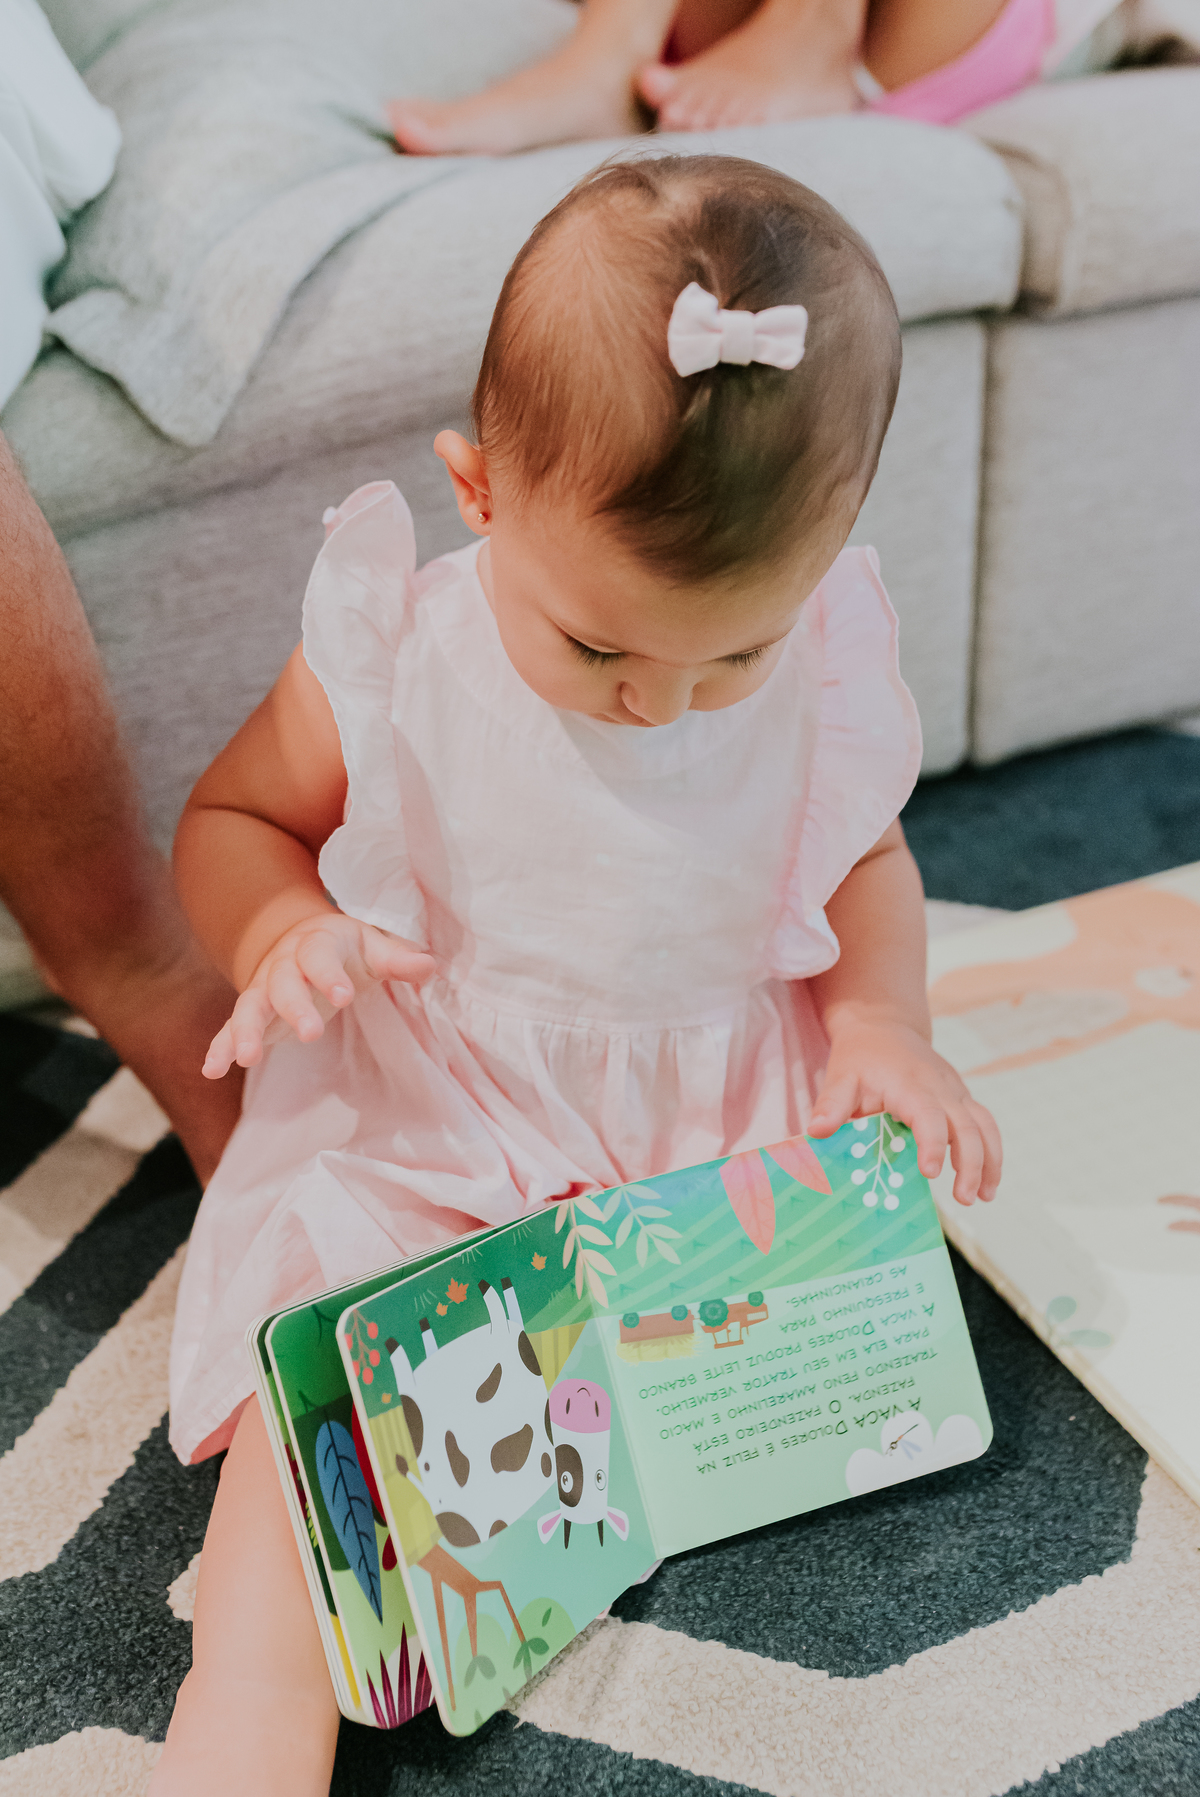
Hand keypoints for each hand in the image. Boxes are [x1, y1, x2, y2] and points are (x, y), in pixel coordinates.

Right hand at [203, 910, 433, 1077]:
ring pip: (251, 1007)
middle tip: (311, 1033)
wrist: (298, 939)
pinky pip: (229, 1028)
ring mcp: (263, 989)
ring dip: (246, 1031)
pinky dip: (219, 1047)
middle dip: (295, 1008)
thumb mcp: (372, 947)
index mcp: (316, 944)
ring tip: (247, 1058)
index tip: (345, 995)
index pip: (320, 957)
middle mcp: (283, 965)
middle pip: (284, 984)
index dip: (330, 975)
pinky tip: (211, 1070)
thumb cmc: (346, 949)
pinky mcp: (251, 1012)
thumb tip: (430, 965)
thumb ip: (398, 959)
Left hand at [807, 1017, 1000, 1205]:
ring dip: (989, 1161)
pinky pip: (985, 1124)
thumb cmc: (860, 1057)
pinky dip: (992, 1152)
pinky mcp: (962, 1098)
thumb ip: (831, 1105)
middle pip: (966, 1125)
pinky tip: (987, 1182)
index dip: (933, 1144)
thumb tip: (816, 1133)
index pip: (928, 1115)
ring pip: (984, 1125)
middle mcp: (940, 1088)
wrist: (883, 1027)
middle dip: (970, 1163)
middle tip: (963, 1199)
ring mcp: (955, 1092)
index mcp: (910, 1085)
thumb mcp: (840, 1077)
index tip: (930, 1173)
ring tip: (983, 1196)